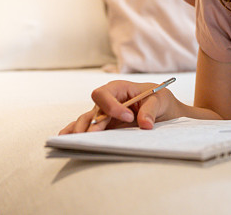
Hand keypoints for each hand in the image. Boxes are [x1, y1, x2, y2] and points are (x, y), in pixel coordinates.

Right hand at [58, 80, 179, 134]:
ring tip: (74, 140)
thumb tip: (145, 124)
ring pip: (87, 120)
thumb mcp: (160, 101)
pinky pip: (87, 128)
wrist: (165, 112)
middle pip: (93, 109)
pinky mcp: (106, 127)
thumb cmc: (160, 100)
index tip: (128, 117)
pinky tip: (65, 138)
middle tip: (93, 135)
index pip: (104, 94)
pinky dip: (75, 132)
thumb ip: (151, 110)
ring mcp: (105, 115)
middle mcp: (109, 101)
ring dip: (80, 130)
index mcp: (120, 88)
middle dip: (91, 123)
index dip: (112, 106)